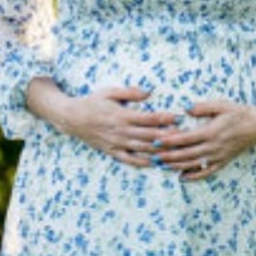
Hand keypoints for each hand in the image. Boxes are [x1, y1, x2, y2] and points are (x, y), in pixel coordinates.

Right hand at [27, 80, 176, 167]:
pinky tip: (156, 163)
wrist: (71, 118)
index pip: (147, 118)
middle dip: (167, 136)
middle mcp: (121, 131)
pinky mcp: (112, 151)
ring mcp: (117, 143)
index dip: (163, 118)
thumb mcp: (109, 92)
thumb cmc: (92, 102)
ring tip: (175, 152)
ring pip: (142, 149)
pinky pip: (130, 160)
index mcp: (122, 114)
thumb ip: (130, 92)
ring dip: (159, 151)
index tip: (177, 117)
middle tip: (183, 137)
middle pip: (149, 135)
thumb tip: (149, 92)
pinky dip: (143, 162)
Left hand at [154, 100, 255, 180]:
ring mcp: (217, 156)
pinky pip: (206, 172)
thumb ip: (203, 107)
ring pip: (193, 164)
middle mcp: (213, 147)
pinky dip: (194, 176)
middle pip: (186, 154)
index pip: (186, 138)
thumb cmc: (238, 112)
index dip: (170, 141)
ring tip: (162, 166)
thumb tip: (186, 109)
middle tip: (153, 157)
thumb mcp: (221, 105)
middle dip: (168, 156)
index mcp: (211, 132)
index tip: (156, 141)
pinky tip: (182, 178)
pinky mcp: (222, 162)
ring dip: (176, 166)